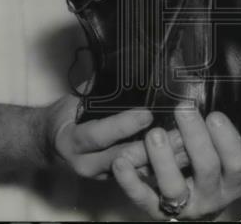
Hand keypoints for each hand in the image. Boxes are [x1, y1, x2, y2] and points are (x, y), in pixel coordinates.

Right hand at [45, 97, 188, 179]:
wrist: (50, 144)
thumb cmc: (66, 117)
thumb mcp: (73, 101)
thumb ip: (95, 87)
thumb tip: (121, 62)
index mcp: (73, 141)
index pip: (99, 135)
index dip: (123, 125)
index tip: (147, 114)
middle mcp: (87, 164)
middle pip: (124, 157)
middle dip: (154, 147)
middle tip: (181, 133)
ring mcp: (103, 175)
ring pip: (138, 170)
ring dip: (165, 158)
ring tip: (189, 143)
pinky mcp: (117, 179)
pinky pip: (141, 174)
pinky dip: (163, 164)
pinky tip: (184, 154)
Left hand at [112, 102, 240, 219]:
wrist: (192, 208)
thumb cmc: (206, 172)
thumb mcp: (220, 158)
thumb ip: (215, 138)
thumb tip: (201, 103)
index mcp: (230, 182)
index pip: (236, 163)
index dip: (227, 140)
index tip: (214, 115)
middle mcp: (211, 198)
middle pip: (207, 169)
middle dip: (195, 137)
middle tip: (183, 110)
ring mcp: (184, 207)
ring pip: (173, 187)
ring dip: (163, 159)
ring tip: (154, 134)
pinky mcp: (157, 213)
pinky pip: (143, 198)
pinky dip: (130, 181)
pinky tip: (121, 161)